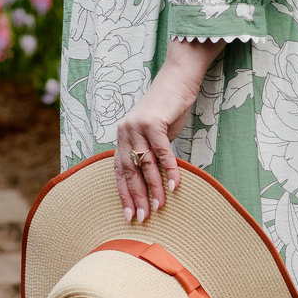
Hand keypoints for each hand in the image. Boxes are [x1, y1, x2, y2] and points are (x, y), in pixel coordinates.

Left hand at [115, 39, 224, 220]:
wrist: (178, 79)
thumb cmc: (168, 108)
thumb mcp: (155, 133)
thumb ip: (149, 153)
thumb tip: (152, 180)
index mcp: (122, 136)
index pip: (119, 170)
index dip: (123, 194)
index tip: (128, 214)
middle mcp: (125, 131)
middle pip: (129, 170)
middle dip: (136, 197)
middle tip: (142, 218)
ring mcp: (137, 125)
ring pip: (145, 164)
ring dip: (153, 188)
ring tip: (159, 207)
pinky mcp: (153, 121)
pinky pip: (161, 152)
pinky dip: (169, 170)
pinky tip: (174, 186)